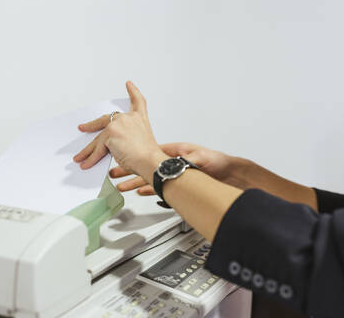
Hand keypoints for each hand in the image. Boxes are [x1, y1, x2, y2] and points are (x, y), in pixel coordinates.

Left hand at [74, 81, 167, 182]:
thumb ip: (126, 140)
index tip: (129, 84)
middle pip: (106, 119)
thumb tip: (110, 149)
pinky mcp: (110, 132)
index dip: (133, 92)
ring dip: (88, 150)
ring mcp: (119, 123)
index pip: (138, 102)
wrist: (150, 162)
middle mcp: (130, 118)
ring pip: (99, 138)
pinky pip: (98, 148)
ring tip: (80, 157)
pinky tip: (86, 164)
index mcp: (140, 119)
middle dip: (92, 125)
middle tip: (83, 127)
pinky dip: (91, 158)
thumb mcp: (140, 144)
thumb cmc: (148, 158)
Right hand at [110, 143, 235, 194]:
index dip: (134, 158)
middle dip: (128, 171)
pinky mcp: (177, 184)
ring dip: (135, 182)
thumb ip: (188, 159)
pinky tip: (140, 191)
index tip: (122, 161)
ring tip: (121, 186)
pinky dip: (149, 189)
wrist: (229, 174)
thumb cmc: (217, 162)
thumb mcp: (201, 158)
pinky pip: (158, 187)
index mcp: (173, 152)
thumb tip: (181, 160)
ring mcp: (173, 173)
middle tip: (114, 175)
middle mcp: (171, 162)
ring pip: (149, 177)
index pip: (149, 154)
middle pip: (144, 166)